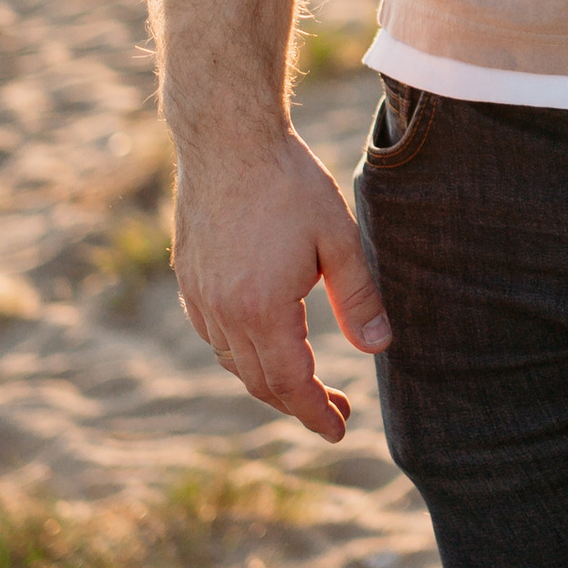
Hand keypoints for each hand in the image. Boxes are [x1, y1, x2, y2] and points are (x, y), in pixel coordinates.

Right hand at [171, 128, 390, 443]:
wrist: (228, 138)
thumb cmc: (289, 183)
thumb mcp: (338, 239)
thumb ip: (359, 299)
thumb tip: (379, 348)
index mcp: (262, 309)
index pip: (290, 384)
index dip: (316, 413)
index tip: (340, 429)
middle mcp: (222, 313)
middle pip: (260, 382)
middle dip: (298, 404)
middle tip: (335, 410)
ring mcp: (199, 297)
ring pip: (234, 363)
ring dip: (269, 381)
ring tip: (306, 383)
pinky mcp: (189, 279)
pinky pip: (214, 337)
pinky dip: (242, 354)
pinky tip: (268, 344)